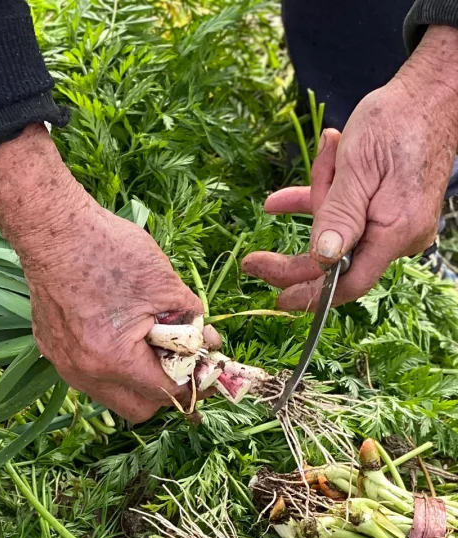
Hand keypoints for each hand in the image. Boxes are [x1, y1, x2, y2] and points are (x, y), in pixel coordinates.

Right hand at [0, 126, 214, 421]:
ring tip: (152, 345)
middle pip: (139, 409)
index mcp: (115, 360)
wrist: (52, 230)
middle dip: (165, 391)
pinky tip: (119, 331)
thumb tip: (207, 344)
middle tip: (183, 364)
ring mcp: (64, 365)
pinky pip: (89, 374)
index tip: (209, 374)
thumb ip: (190, 320)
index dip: (195, 385)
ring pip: (112, 394)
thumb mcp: (164, 282)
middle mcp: (85, 374)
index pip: (166, 393)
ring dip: (137, 379)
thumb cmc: (108, 250)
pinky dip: (112, 364)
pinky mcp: (52, 351)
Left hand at [242, 25, 457, 310]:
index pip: (349, 282)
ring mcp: (399, 223)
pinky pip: (352, 215)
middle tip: (253, 261)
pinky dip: (327, 199)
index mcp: (396, 231)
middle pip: (338, 259)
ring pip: (341, 230)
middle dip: (302, 247)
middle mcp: (402, 235)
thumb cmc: (397, 120)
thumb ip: (339, 216)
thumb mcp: (358, 168)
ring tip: (331, 150)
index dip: (311, 295)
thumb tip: (323, 260)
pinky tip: (287, 198)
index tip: (276, 301)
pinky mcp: (393, 209)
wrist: (431, 90)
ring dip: (323, 196)